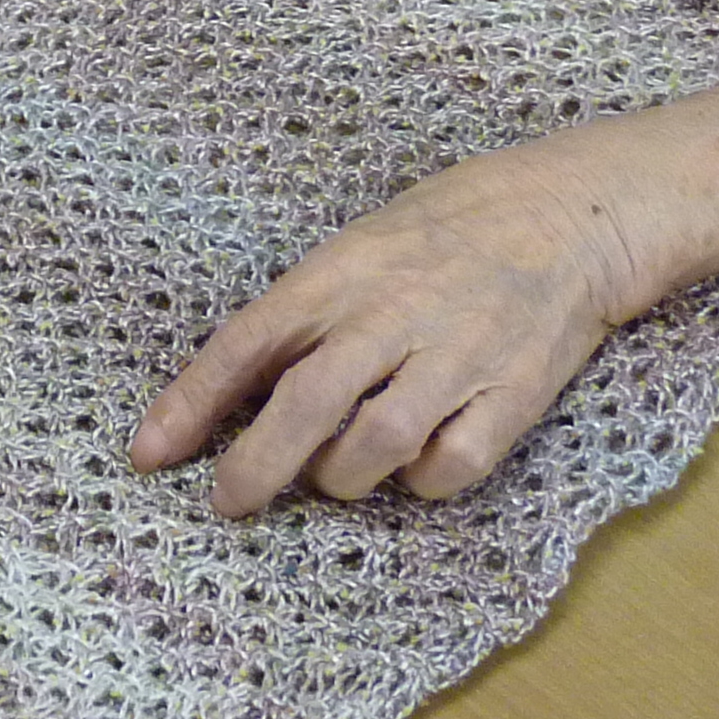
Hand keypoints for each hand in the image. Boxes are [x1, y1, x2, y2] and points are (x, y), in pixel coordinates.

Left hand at [129, 137, 649, 516]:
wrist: (570, 215)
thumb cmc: (450, 230)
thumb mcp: (362, 246)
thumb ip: (307, 313)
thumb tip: (238, 392)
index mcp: (343, 270)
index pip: (248, 341)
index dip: (192, 403)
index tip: (148, 455)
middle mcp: (393, 313)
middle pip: (305, 405)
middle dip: (254, 467)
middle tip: (227, 503)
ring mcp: (456, 355)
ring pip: (372, 448)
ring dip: (339, 477)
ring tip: (335, 472)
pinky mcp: (514, 396)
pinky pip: (448, 468)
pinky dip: (419, 482)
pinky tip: (413, 465)